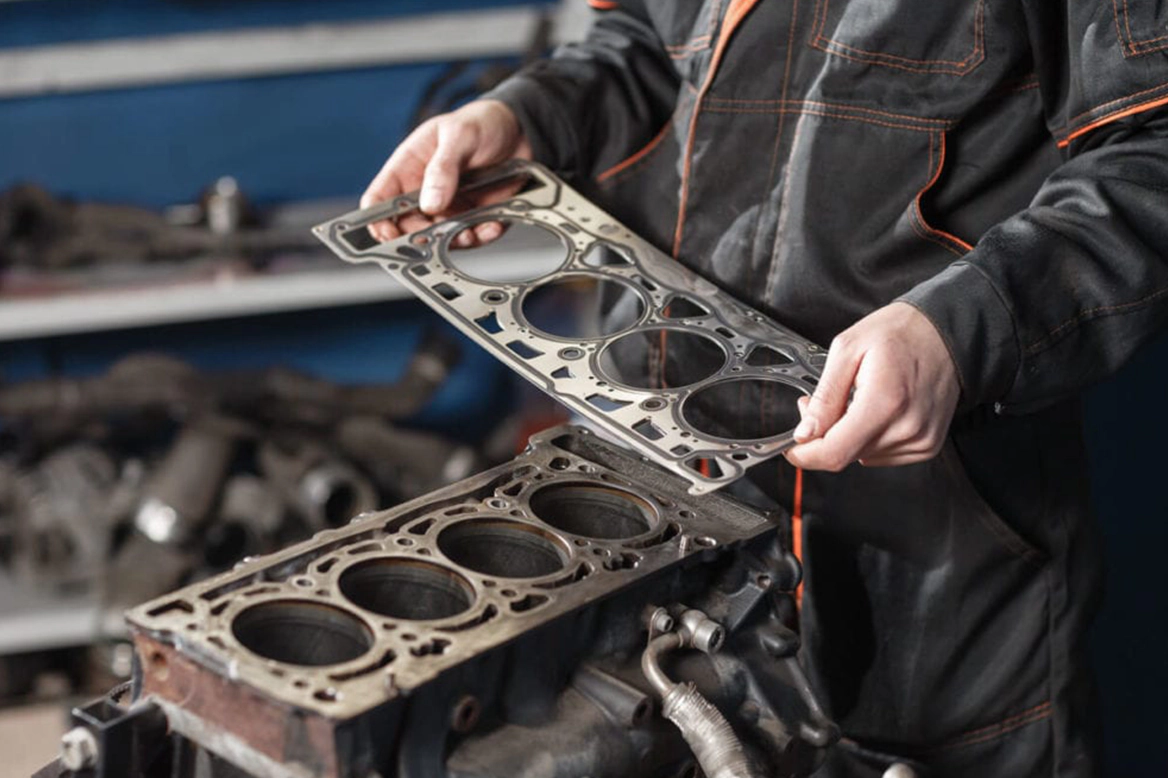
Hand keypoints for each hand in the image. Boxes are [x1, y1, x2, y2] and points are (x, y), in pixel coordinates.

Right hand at [360, 99, 532, 245]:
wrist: (520, 130)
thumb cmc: (481, 123)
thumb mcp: (459, 135)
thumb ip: (443, 168)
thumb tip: (429, 203)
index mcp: (409, 166)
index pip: (380, 198)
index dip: (377, 219)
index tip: (387, 232)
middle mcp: (425, 191)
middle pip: (407, 226)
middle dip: (418, 236)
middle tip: (433, 237)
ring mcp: (449, 206)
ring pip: (440, 237)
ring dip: (453, 241)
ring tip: (467, 233)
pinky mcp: (473, 216)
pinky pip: (473, 236)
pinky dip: (482, 236)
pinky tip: (490, 224)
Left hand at [784, 302, 960, 470]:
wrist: (947, 332)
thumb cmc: (901, 333)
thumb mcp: (848, 350)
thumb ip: (825, 397)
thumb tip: (805, 433)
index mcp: (885, 401)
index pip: (836, 452)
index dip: (806, 455)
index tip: (793, 448)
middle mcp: (907, 426)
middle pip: (846, 454)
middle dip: (824, 435)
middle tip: (824, 404)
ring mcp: (921, 439)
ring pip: (862, 456)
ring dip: (849, 436)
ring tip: (856, 401)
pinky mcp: (927, 445)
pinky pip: (883, 455)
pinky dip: (871, 438)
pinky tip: (878, 411)